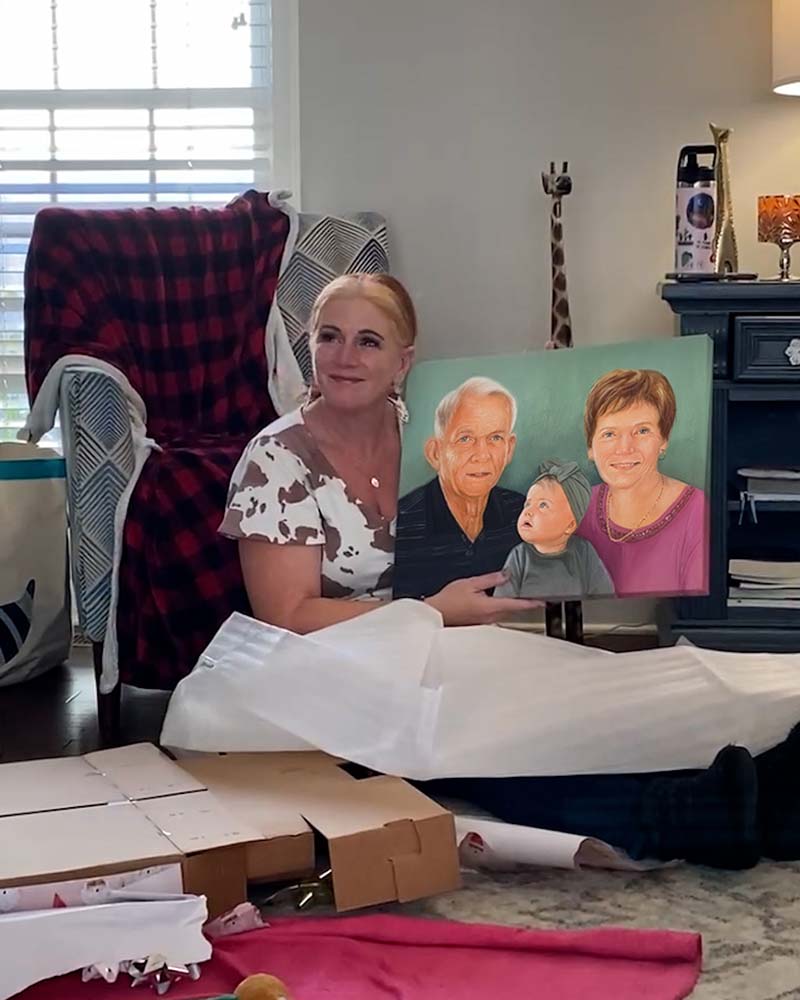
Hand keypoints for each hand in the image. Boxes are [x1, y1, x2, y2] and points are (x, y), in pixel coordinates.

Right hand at [425, 572, 541, 625]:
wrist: (436, 613)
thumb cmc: (449, 599)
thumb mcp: (470, 583)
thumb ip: (491, 579)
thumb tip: (506, 575)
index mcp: (489, 607)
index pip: (515, 604)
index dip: (531, 603)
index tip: (542, 602)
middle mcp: (489, 617)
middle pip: (513, 610)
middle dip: (525, 605)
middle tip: (536, 599)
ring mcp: (485, 622)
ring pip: (505, 614)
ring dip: (514, 607)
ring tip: (522, 600)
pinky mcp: (480, 623)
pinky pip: (497, 616)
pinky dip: (503, 609)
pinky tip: (502, 603)